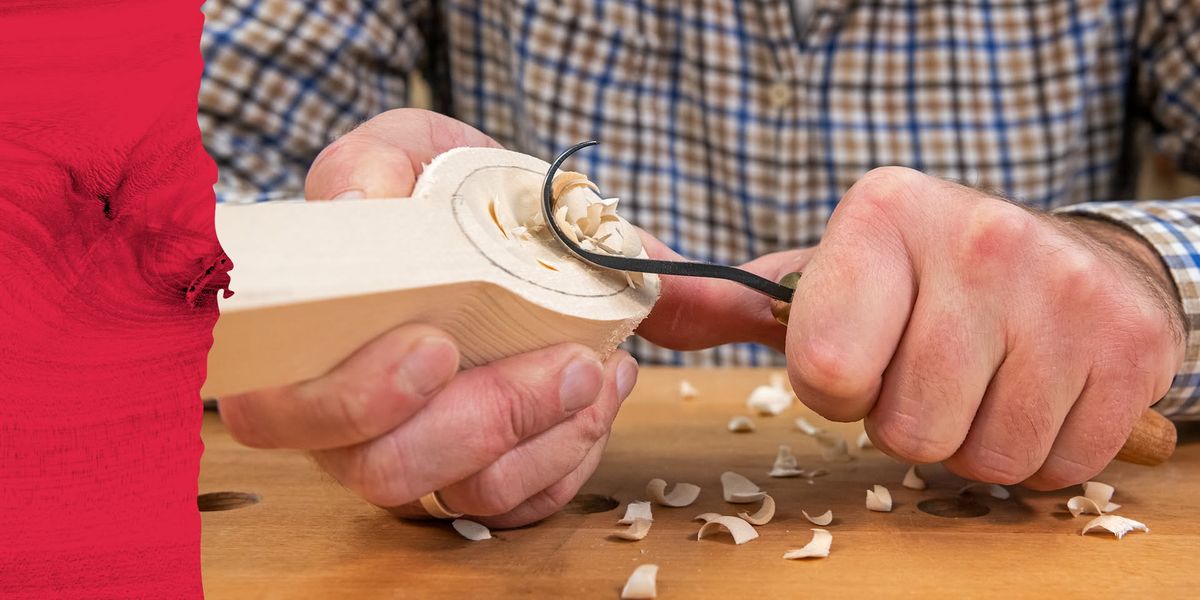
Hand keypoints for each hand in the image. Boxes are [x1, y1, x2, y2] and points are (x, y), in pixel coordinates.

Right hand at [220, 109, 639, 527]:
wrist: (499, 217)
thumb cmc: (434, 192)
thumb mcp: (402, 152)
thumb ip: (370, 167)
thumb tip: (354, 206)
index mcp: (305, 350)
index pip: (285, 412)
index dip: (357, 398)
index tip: (436, 346)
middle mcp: (348, 423)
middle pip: (386, 471)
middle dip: (486, 422)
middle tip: (566, 363)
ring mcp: (421, 456)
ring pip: (471, 493)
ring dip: (550, 436)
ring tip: (599, 366)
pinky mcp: (483, 475)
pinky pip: (527, 502)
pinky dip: (577, 451)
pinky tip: (603, 390)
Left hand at [785, 167, 1183, 488]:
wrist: (1068, 253)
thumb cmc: (928, 275)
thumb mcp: (840, 266)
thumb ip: (746, 298)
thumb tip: (649, 295)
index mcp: (882, 211)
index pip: (824, 370)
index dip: (836, 390)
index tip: (859, 358)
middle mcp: (978, 237)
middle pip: (908, 429)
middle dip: (907, 420)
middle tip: (928, 370)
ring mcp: (1064, 289)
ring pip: (984, 458)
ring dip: (971, 441)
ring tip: (981, 380)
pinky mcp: (1130, 342)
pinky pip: (1056, 466)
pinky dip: (1038, 451)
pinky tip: (1034, 391)